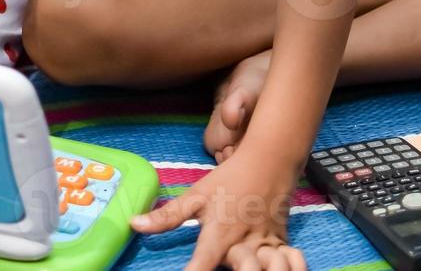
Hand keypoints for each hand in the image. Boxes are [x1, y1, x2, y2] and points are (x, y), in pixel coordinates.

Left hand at [131, 146, 306, 270]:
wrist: (270, 160)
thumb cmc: (230, 178)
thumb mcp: (197, 195)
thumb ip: (167, 216)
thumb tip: (134, 224)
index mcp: (219, 233)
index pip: (202, 264)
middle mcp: (243, 244)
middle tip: (215, 266)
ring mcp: (266, 247)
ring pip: (264, 270)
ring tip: (237, 267)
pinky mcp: (281, 247)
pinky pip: (286, 265)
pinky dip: (280, 267)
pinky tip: (266, 267)